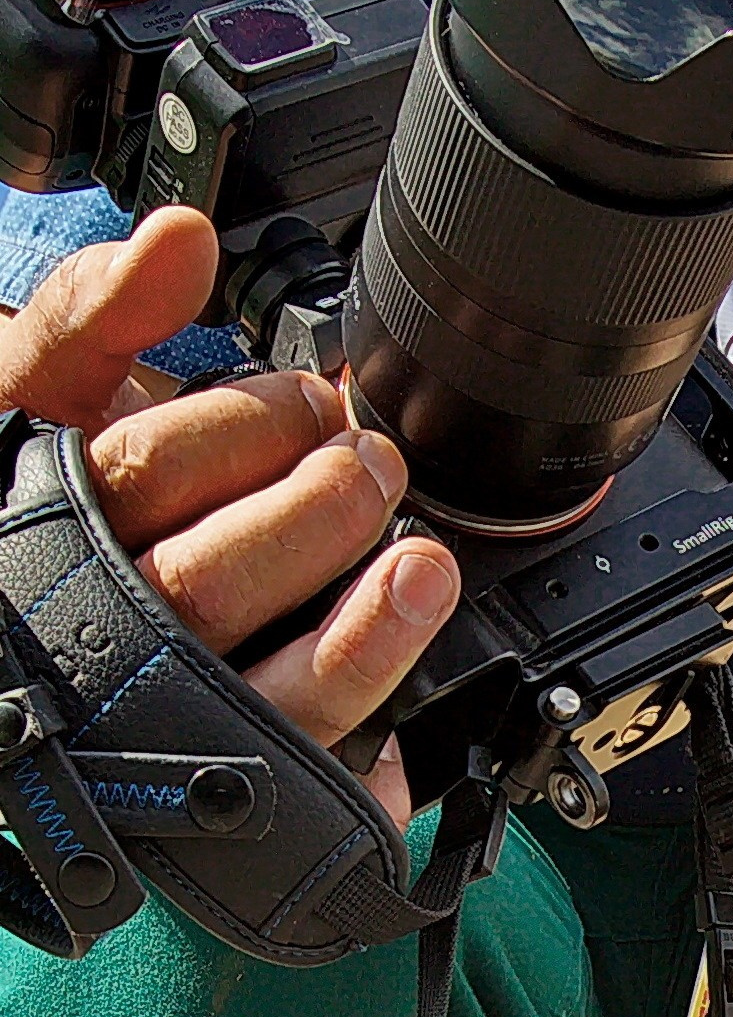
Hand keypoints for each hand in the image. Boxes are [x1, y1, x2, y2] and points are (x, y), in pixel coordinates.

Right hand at [0, 213, 458, 825]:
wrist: (34, 660)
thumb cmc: (48, 517)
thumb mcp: (39, 394)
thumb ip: (95, 312)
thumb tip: (176, 240)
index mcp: (44, 523)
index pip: (140, 470)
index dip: (242, 427)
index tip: (308, 397)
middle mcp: (88, 629)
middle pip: (202, 579)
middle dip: (309, 503)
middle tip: (362, 457)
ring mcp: (153, 716)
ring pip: (250, 681)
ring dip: (353, 607)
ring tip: (412, 548)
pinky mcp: (226, 776)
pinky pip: (299, 757)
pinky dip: (363, 684)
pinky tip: (405, 631)